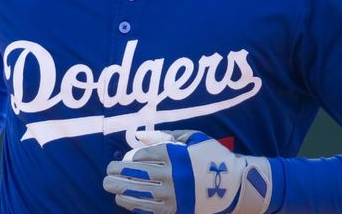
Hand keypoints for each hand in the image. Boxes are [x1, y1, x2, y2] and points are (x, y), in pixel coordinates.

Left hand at [104, 130, 271, 213]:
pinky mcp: (176, 210)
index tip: (121, 160)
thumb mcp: (192, 137)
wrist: (235, 184)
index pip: (142, 156)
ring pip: (139, 194)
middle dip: (117, 174)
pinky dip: (134, 205)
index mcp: (175, 154)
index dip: (128, 159)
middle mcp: (172, 175)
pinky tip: (124, 201)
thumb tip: (138, 134)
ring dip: (121, 190)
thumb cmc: (212, 156)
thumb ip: (164, 134)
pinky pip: (149, 209)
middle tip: (106, 173)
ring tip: (109, 187)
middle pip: (136, 175)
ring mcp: (174, 195)